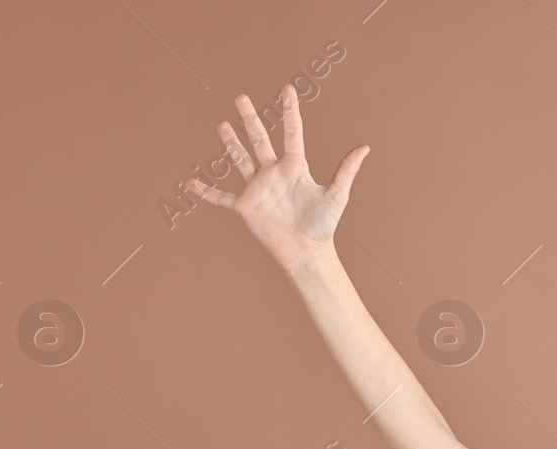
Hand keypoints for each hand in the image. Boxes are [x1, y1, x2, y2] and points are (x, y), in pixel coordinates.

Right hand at [187, 84, 369, 272]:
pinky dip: (206, 192)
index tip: (288, 88)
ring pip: (240, 160)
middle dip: (250, 119)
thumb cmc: (324, 226)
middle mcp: (274, 174)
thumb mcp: (337, 195)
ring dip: (231, 144)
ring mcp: (258, 189)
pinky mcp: (245, 206)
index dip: (290, 111)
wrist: (307, 252)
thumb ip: (347, 170)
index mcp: (295, 167)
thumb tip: (365, 147)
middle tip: (241, 97)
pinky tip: (191, 184)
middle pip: (259, 139)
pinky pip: (221, 198)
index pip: (291, 133)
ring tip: (223, 124)